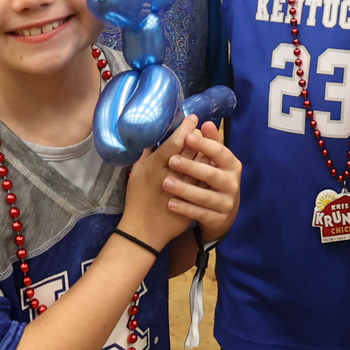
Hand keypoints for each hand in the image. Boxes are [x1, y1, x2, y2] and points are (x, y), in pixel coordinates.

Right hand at [120, 117, 198, 249]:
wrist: (143, 231)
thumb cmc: (137, 199)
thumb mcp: (136, 174)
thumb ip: (144, 155)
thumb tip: (150, 138)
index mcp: (154, 166)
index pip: (174, 142)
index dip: (186, 128)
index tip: (193, 118)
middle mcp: (169, 174)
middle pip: (190, 151)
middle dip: (198, 138)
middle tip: (202, 129)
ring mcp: (182, 189)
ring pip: (200, 165)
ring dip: (206, 153)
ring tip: (209, 144)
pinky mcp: (191, 200)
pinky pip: (204, 183)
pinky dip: (209, 171)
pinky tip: (213, 164)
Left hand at [165, 121, 241, 242]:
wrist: (223, 215)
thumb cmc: (215, 181)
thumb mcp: (216, 163)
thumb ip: (210, 144)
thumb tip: (205, 123)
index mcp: (232, 166)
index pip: (221, 152)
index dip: (205, 144)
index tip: (187, 136)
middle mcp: (232, 184)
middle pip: (211, 174)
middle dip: (191, 166)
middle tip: (171, 160)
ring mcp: (226, 203)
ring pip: (205, 196)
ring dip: (185, 189)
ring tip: (165, 182)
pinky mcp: (218, 220)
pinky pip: (200, 214)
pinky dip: (185, 209)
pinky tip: (170, 203)